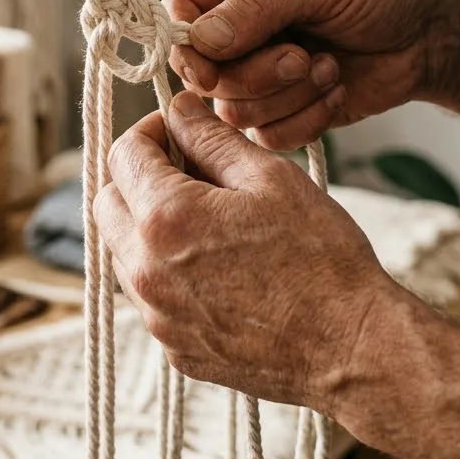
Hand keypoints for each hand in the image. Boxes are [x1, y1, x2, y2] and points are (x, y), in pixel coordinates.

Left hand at [95, 90, 400, 407]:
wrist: (351, 348)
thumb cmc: (321, 259)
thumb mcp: (270, 178)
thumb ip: (212, 139)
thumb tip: (178, 109)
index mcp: (167, 218)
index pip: (123, 155)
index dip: (148, 130)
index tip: (176, 129)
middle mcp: (146, 271)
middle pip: (107, 204)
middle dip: (135, 176)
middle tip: (184, 168)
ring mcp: (157, 317)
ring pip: (122, 251)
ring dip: (145, 224)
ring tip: (204, 217)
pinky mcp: (174, 349)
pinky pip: (148, 296)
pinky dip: (164, 270)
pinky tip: (214, 264)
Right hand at [165, 0, 452, 149]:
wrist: (428, 35)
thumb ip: (258, 7)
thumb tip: (200, 39)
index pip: (179, 12)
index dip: (188, 43)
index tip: (212, 61)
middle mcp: (233, 26)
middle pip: (201, 72)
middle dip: (256, 73)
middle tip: (301, 58)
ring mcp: (253, 72)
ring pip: (231, 110)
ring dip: (288, 96)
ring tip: (328, 68)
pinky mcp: (278, 111)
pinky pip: (265, 136)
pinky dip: (305, 119)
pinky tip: (335, 90)